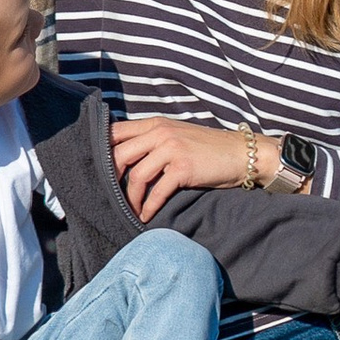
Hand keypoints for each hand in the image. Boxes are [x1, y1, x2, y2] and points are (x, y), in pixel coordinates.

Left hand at [111, 115, 262, 218]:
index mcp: (155, 123)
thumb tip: (126, 157)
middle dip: (112, 179)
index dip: (102, 151)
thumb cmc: (208, 148)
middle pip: (120, 155)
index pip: (116, 132)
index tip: (98, 171)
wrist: (241, 153)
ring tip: (131, 211)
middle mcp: (161, 133)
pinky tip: (147, 216)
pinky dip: (148, 207)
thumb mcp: (177, 135)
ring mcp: (172, 149)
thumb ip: (153, 140)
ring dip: (130, 199)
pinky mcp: (183, 168)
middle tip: (112, 196)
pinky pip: (157, 191)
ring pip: (136, 176)